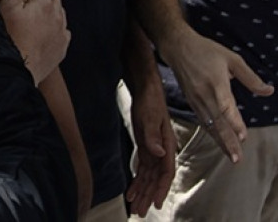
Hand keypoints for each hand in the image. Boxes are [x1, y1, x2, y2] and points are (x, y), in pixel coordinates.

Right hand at [0, 0, 68, 82]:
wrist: (14, 72)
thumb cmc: (7, 39)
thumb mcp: (8, 6)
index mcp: (45, 3)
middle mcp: (57, 16)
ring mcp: (60, 34)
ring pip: (58, 11)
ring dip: (48, 5)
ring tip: (34, 6)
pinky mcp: (60, 48)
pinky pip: (61, 31)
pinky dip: (54, 24)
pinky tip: (44, 27)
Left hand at [126, 81, 174, 215]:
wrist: (146, 90)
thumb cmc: (150, 101)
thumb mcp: (149, 117)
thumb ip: (153, 136)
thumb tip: (159, 153)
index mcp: (168, 146)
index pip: (166, 172)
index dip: (160, 188)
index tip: (155, 203)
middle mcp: (162, 152)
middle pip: (156, 179)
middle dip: (148, 196)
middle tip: (140, 212)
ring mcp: (154, 151)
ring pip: (148, 177)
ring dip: (142, 192)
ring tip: (135, 208)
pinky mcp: (145, 147)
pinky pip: (142, 169)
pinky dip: (137, 181)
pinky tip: (131, 192)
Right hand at [160, 28, 273, 162]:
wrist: (177, 47)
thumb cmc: (206, 50)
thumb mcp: (231, 58)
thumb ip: (250, 77)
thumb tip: (268, 91)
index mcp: (216, 82)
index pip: (226, 106)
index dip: (234, 122)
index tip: (243, 137)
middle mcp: (204, 94)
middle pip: (217, 122)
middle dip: (228, 141)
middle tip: (238, 158)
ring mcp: (196, 99)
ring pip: (209, 124)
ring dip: (221, 141)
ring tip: (232, 156)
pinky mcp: (191, 101)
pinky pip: (203, 121)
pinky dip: (211, 133)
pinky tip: (219, 142)